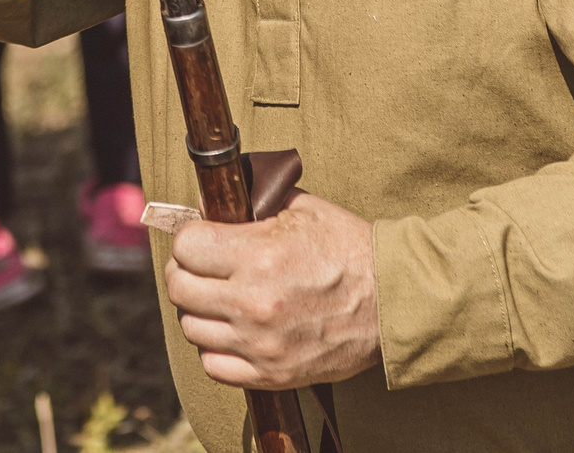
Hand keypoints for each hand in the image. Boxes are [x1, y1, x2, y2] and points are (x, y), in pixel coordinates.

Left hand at [166, 193, 380, 390]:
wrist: (393, 301)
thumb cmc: (349, 249)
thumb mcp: (302, 209)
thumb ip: (251, 203)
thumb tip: (206, 201)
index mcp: (259, 255)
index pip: (186, 246)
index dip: (190, 238)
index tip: (200, 239)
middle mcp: (253, 302)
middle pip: (180, 288)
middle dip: (186, 272)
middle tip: (203, 267)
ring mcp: (260, 343)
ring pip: (192, 328)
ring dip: (200, 310)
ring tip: (220, 299)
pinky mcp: (272, 374)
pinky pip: (213, 366)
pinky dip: (215, 349)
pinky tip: (232, 331)